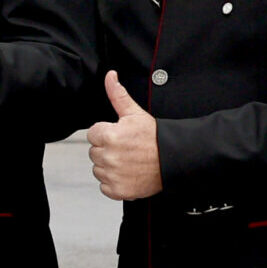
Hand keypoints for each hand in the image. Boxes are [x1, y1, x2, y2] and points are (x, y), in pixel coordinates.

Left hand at [86, 71, 162, 200]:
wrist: (174, 159)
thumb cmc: (155, 137)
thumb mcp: (135, 113)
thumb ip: (117, 95)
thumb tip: (110, 76)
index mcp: (108, 136)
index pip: (93, 134)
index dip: (106, 134)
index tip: (121, 136)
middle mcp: (108, 157)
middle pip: (94, 152)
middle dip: (107, 150)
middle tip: (127, 148)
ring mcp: (113, 175)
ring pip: (98, 170)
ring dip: (109, 167)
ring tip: (128, 161)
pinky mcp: (118, 191)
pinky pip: (105, 187)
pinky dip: (114, 183)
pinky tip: (128, 174)